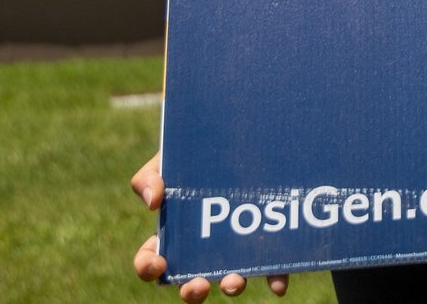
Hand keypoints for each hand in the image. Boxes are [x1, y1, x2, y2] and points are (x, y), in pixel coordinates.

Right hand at [132, 150, 289, 300]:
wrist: (237, 139)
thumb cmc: (193, 157)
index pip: (151, 261)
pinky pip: (272, 268)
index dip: (149, 267)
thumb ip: (150, 176)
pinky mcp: (266, 246)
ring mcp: (235, 250)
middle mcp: (203, 250)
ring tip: (234, 281)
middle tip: (199, 284)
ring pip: (230, 280)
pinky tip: (277, 284)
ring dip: (231, 286)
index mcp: (173, 234)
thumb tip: (153, 202)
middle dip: (192, 291)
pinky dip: (274, 278)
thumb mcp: (167, 161)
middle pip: (191, 283)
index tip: (158, 264)